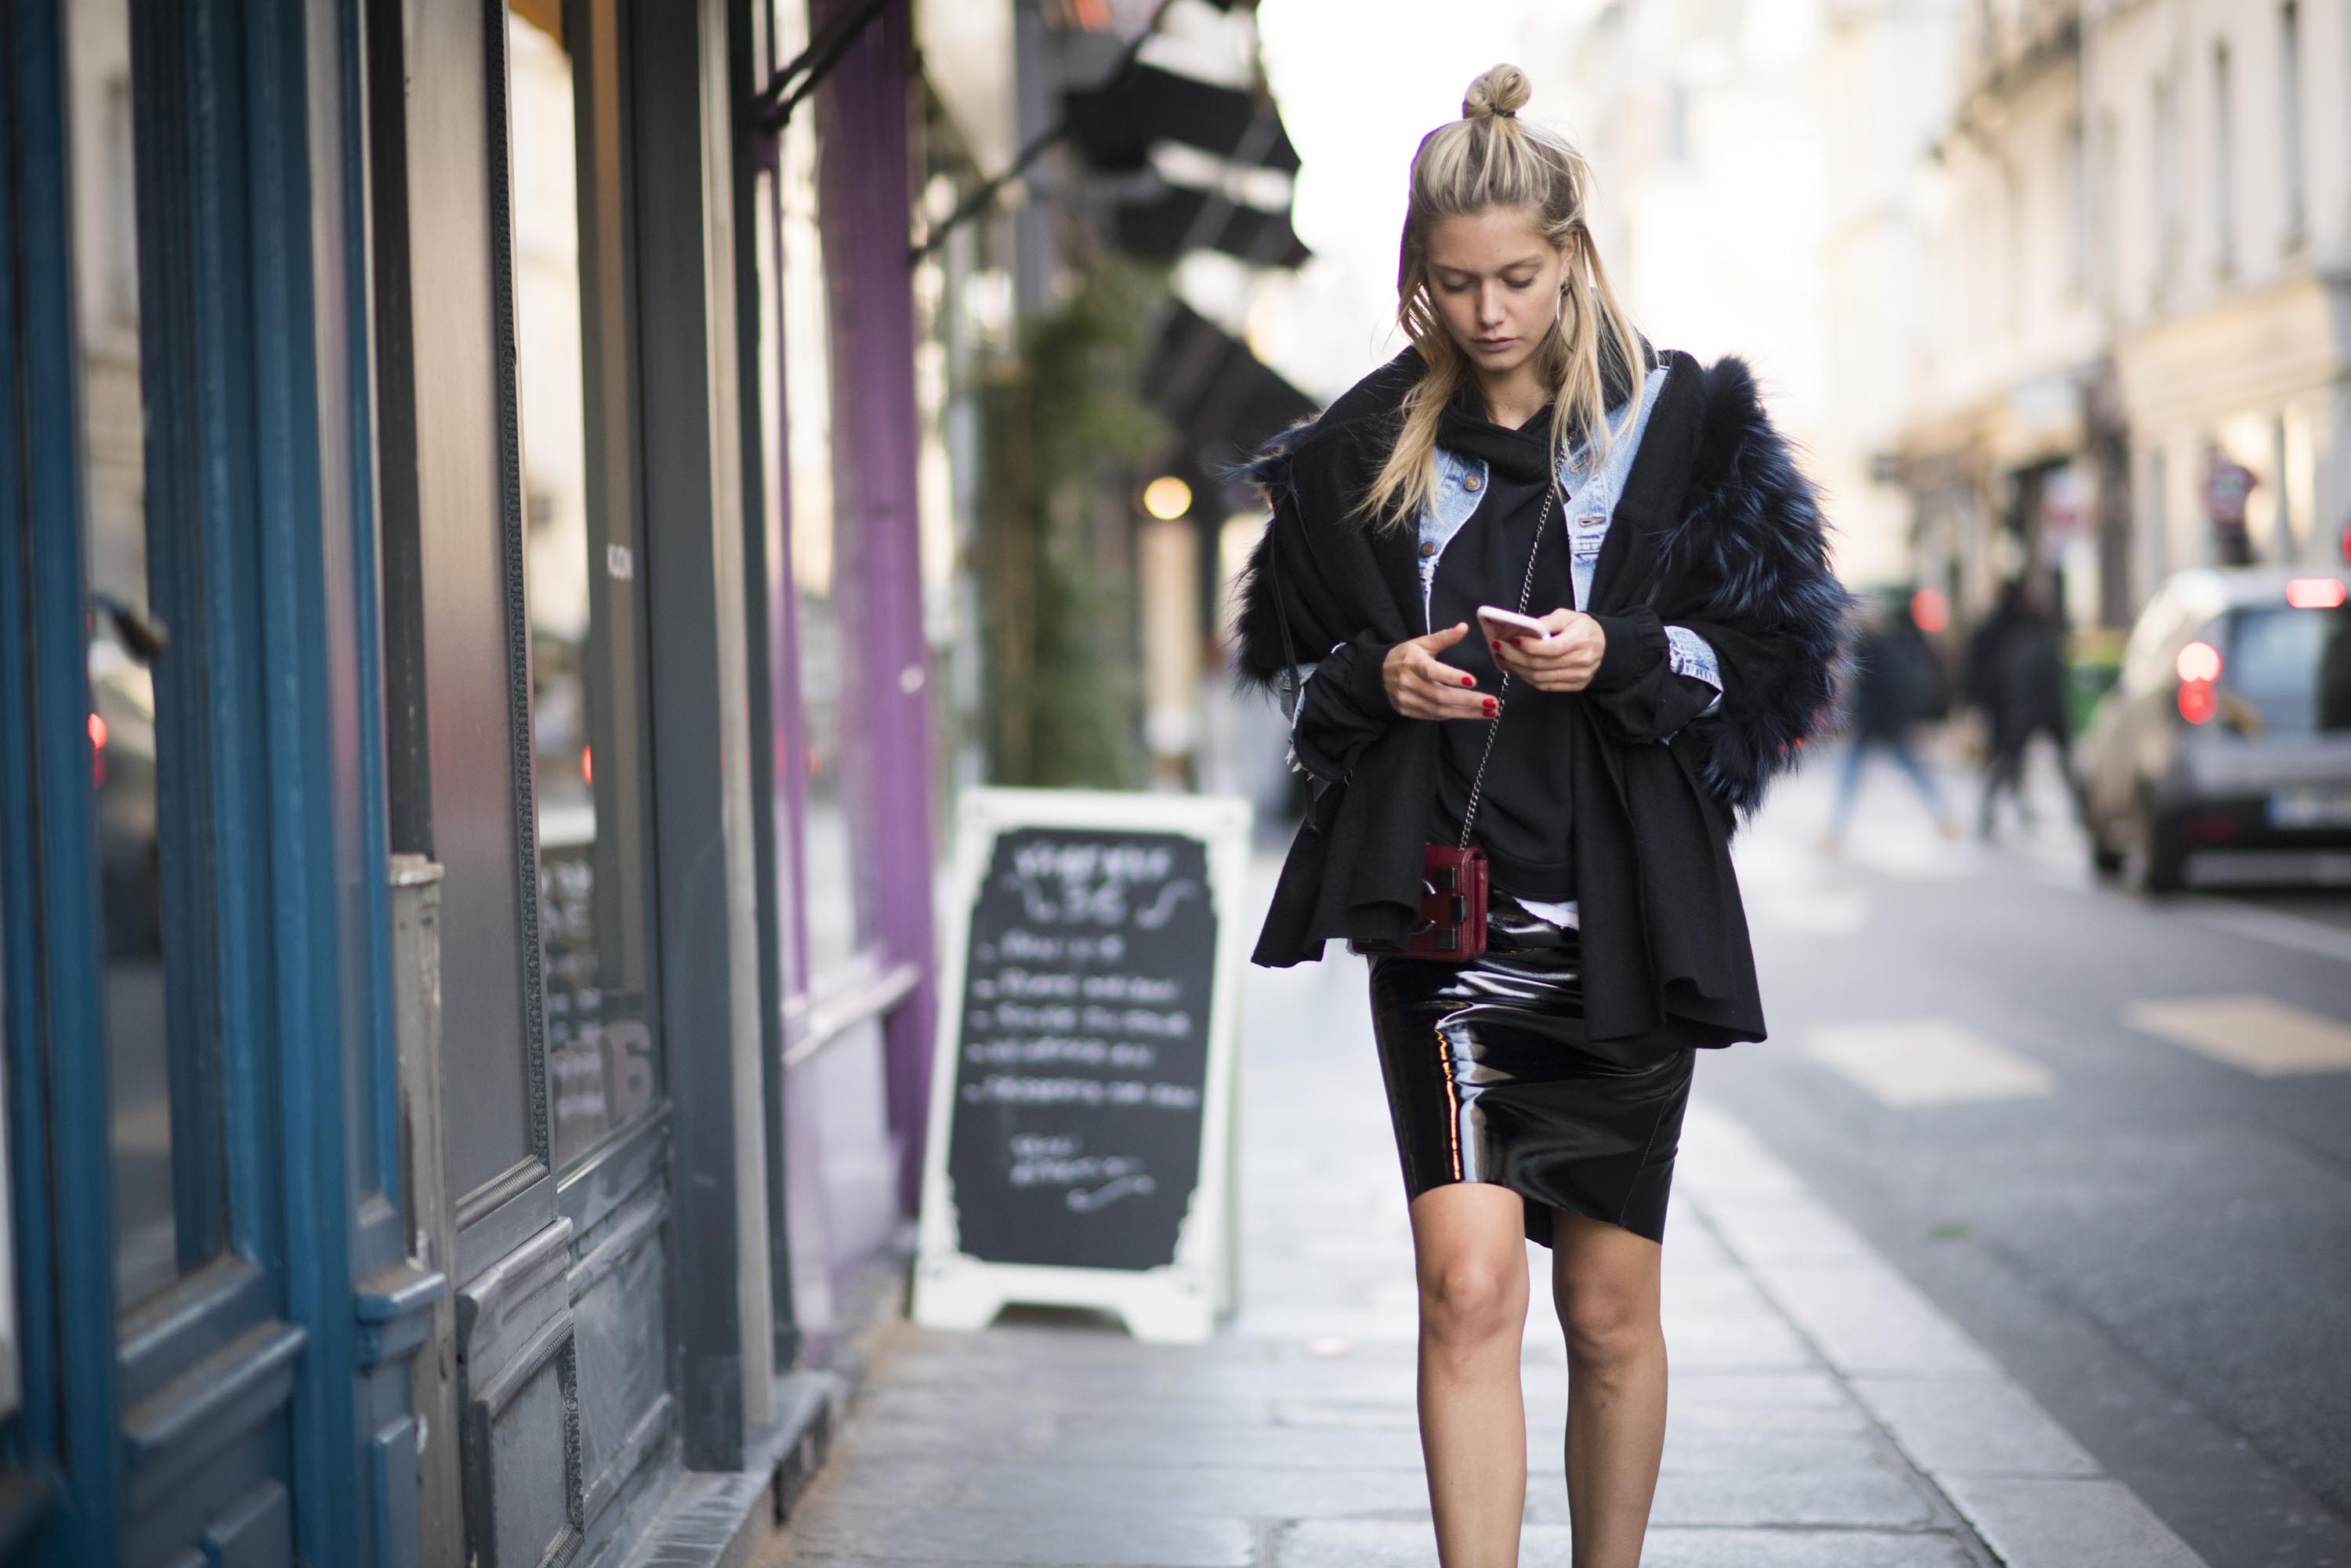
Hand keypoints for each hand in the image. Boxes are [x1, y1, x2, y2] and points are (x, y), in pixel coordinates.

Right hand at [1382, 623, 1497, 720]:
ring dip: (1466, 712)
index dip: (1451, 677)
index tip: (1472, 681)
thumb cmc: (1405, 656)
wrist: (1378, 675)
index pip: (1432, 671)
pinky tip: (1470, 713)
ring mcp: (1407, 699)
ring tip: (1489, 712)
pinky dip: (1453, 715)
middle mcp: (1408, 683)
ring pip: (1439, 709)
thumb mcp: (1422, 643)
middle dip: (1468, 701)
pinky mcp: (1407, 711)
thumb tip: (1464, 627)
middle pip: (1440, 695)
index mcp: (1412, 662)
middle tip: (1492, 703)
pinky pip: (1433, 716)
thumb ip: (1444, 637)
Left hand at [1494, 608, 1604, 691]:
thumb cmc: (1582, 628)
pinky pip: (1546, 686)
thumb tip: (1526, 628)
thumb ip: (1548, 621)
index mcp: (1581, 640)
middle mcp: (1582, 661)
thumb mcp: (1568, 616)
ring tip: (1503, 659)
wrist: (1605, 646)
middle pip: (1541, 664)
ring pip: (1540, 678)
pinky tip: (1517, 669)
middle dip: (1515, 657)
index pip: (1551, 648)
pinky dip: (1528, 678)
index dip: (1529, 646)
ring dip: (1518, 669)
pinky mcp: (1575, 686)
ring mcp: (1579, 676)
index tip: (1513, 639)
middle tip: (1499, 648)